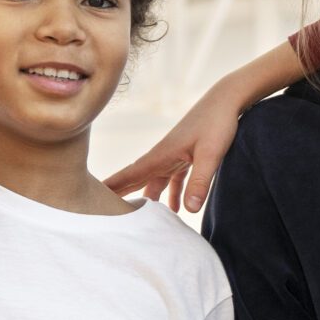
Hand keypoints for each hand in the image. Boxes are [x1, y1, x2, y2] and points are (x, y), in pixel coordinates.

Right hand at [104, 81, 245, 212]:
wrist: (227, 99)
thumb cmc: (217, 123)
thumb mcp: (211, 154)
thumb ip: (199, 182)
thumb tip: (188, 211)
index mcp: (161, 155)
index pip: (130, 175)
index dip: (111, 187)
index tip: (91, 200)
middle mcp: (162, 155)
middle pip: (136, 179)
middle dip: (121, 195)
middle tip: (106, 214)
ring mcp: (174, 155)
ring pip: (154, 181)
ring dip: (147, 197)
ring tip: (140, 219)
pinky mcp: (186, 155)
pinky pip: (173, 178)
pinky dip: (172, 193)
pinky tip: (177, 208)